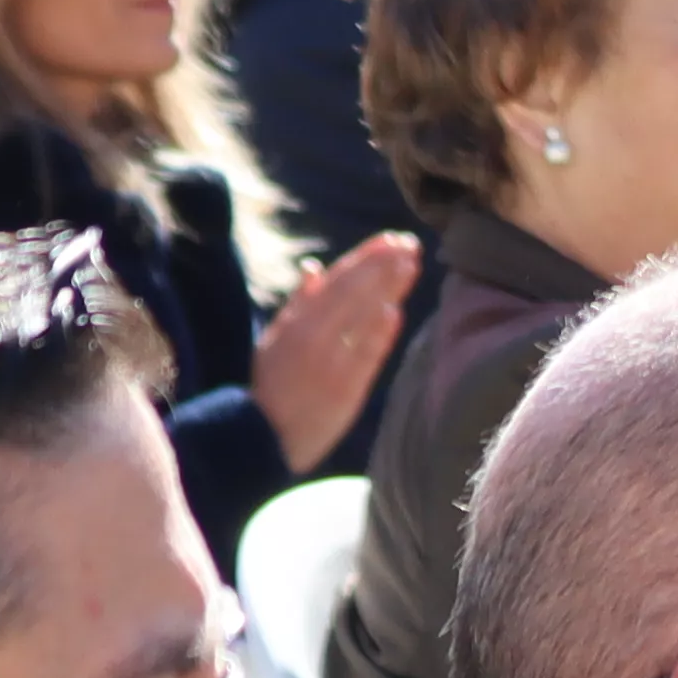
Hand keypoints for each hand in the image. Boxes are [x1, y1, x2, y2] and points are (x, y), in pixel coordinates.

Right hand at [253, 230, 420, 472]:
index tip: (390, 240)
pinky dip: (378, 335)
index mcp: (297, 321)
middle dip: (382, 267)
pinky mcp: (344, 391)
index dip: (365, 258)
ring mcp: (330, 364)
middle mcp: (312, 337)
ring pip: (361, 320)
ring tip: (410, 267)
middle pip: (352, 294)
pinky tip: (394, 312)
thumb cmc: (274, 384)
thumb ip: (298, 302)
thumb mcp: (276, 337)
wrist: (267, 437)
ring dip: (387, 290)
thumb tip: (313, 266)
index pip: (337, 280)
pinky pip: (362, 358)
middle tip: (410, 246)